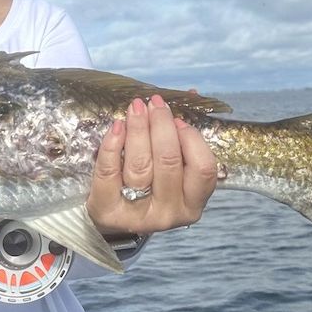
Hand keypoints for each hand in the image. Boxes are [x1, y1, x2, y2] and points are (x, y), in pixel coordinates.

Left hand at [86, 94, 217, 234]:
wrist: (113, 217)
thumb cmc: (149, 187)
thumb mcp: (173, 171)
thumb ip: (182, 139)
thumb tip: (191, 94)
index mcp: (192, 203)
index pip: (203, 169)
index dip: (192, 139)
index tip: (178, 118)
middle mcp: (169, 213)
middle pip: (168, 162)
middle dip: (161, 126)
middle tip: (154, 103)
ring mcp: (138, 215)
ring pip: (140, 166)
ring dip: (138, 130)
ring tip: (135, 108)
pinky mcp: (108, 210)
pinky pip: (109, 173)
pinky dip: (112, 145)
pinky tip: (117, 126)